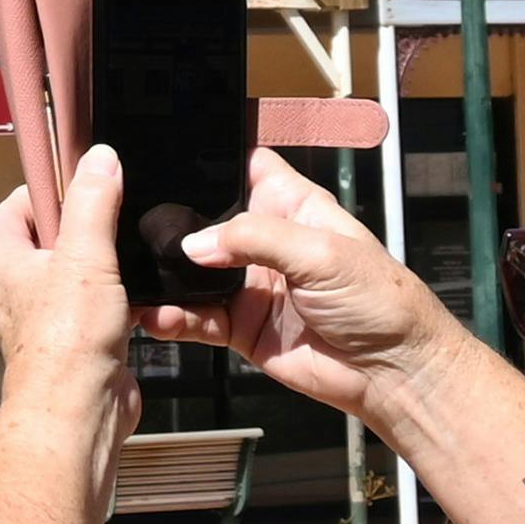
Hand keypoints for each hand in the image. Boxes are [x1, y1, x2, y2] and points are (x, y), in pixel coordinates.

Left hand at [0, 143, 140, 433]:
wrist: (80, 409)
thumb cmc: (66, 341)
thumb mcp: (84, 255)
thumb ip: (92, 202)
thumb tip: (99, 158)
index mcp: (1, 260)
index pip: (17, 205)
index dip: (51, 189)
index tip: (87, 179)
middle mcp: (17, 287)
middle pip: (52, 236)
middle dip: (86, 226)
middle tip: (117, 217)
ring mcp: (46, 314)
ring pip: (78, 270)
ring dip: (106, 264)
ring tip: (128, 258)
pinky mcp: (77, 337)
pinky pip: (99, 302)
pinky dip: (121, 296)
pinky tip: (141, 294)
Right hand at [157, 150, 475, 423]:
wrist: (391, 371)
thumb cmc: (380, 301)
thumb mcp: (323, 253)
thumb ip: (257, 238)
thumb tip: (195, 243)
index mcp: (291, 206)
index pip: (244, 164)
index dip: (211, 156)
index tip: (167, 152)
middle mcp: (265, 241)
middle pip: (204, 218)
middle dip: (171, 221)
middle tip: (133, 221)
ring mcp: (248, 284)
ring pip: (191, 271)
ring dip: (165, 275)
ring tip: (137, 276)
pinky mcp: (238, 325)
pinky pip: (195, 318)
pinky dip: (172, 318)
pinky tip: (157, 316)